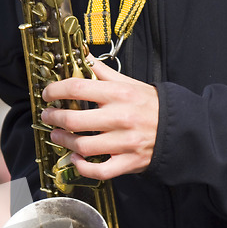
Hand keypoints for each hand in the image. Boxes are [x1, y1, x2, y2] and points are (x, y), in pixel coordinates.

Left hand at [41, 54, 158, 179]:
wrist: (178, 129)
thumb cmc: (151, 106)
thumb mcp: (130, 83)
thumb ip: (104, 73)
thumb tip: (83, 57)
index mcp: (119, 94)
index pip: (78, 88)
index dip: (56, 91)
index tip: (48, 95)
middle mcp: (120, 118)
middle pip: (74, 120)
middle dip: (54, 118)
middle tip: (48, 117)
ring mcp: (123, 143)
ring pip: (83, 146)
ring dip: (63, 141)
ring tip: (57, 136)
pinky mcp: (127, 162)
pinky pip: (99, 170)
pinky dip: (83, 167)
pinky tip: (75, 159)